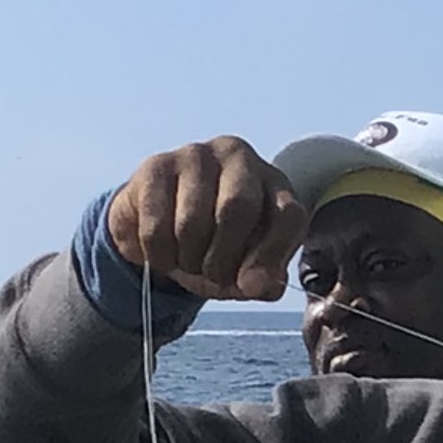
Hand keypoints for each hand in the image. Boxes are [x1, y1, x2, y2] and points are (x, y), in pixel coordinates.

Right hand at [106, 137, 305, 301]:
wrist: (162, 225)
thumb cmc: (218, 245)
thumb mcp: (248, 268)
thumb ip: (263, 279)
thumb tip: (259, 286)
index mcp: (273, 182)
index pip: (288, 216)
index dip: (271, 256)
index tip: (251, 285)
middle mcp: (238, 157)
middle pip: (236, 209)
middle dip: (222, 259)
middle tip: (213, 276)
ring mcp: (195, 156)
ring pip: (192, 221)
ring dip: (189, 260)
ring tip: (189, 263)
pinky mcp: (155, 166)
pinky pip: (156, 225)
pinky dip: (160, 255)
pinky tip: (163, 253)